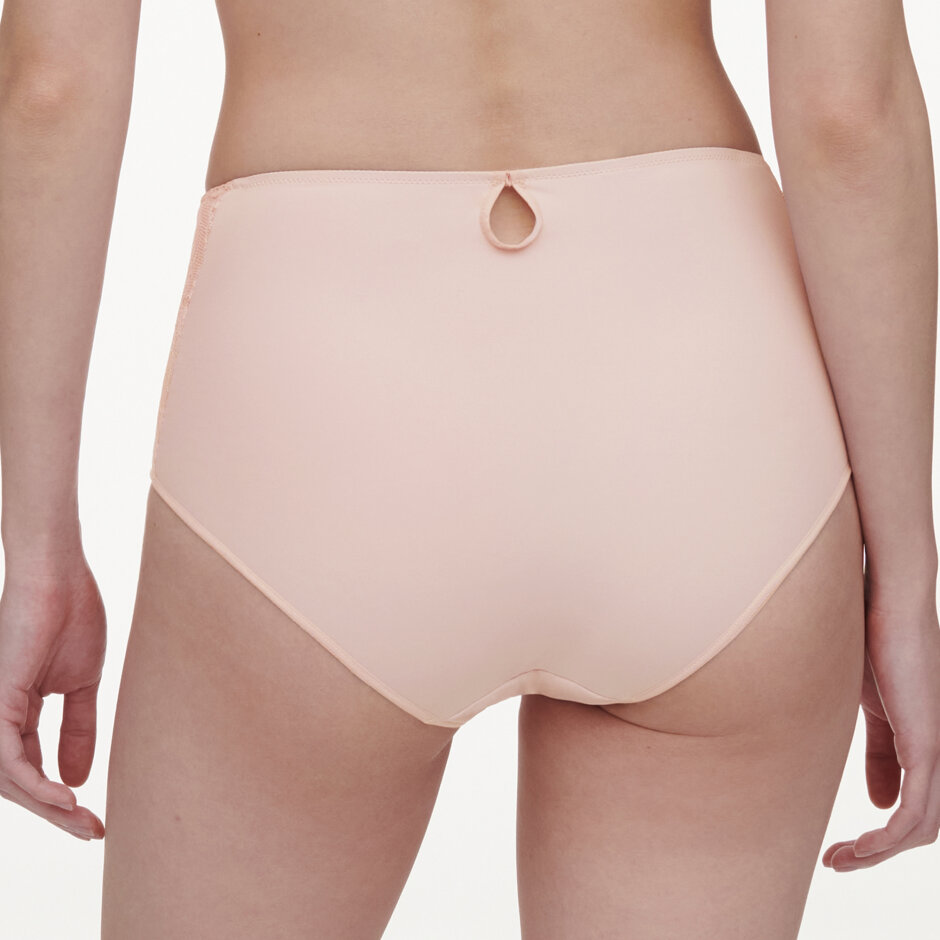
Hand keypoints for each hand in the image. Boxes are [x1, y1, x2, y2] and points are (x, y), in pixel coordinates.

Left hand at [0, 550, 106, 839]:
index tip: (95, 820)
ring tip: (82, 820)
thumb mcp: (82, 684)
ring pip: (10, 779)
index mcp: (17, 712)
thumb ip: (77, 730)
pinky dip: (34, 783)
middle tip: (91, 831)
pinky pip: (8, 758)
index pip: (30, 769)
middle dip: (55, 813)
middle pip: (18, 783)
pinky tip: (63, 798)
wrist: (60, 577)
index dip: (59, 799)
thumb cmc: (71, 616)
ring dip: (47, 807)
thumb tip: (80, 777)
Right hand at [822, 573, 939, 871]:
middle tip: (836, 860)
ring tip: (838, 859)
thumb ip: (878, 751)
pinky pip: (914, 814)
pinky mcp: (927, 746)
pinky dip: (886, 839)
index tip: (841, 846)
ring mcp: (938, 749)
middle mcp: (939, 750)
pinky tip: (859, 845)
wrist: (885, 599)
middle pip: (922, 826)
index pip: (915, 805)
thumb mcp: (866, 704)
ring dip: (878, 854)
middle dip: (877, 853)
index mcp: (923, 739)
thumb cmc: (868, 637)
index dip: (880, 834)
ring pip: (922, 828)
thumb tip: (879, 800)